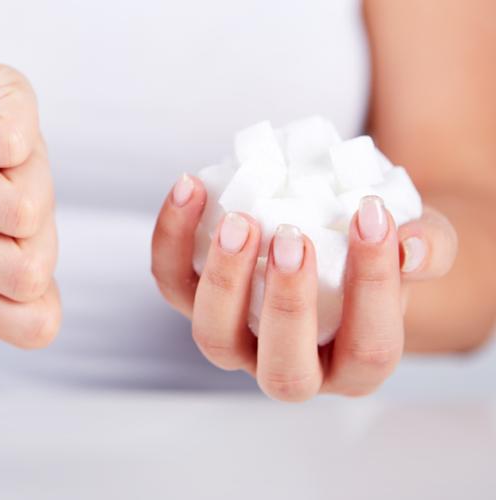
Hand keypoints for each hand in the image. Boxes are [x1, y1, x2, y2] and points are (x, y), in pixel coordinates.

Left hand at [151, 174, 456, 400]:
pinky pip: (172, 280)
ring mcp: (237, 340)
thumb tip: (412, 246)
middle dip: (286, 304)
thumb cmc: (384, 249)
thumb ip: (428, 248)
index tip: (371, 214)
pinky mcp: (196, 301)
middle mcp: (291, 367)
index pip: (368, 346)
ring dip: (222, 280)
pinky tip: (191, 187)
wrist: (337, 236)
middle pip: (282, 369)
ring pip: (213, 336)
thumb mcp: (421, 243)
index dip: (372, 286)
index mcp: (355, 366)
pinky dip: (173, 237)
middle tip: (292, 235)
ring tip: (238, 219)